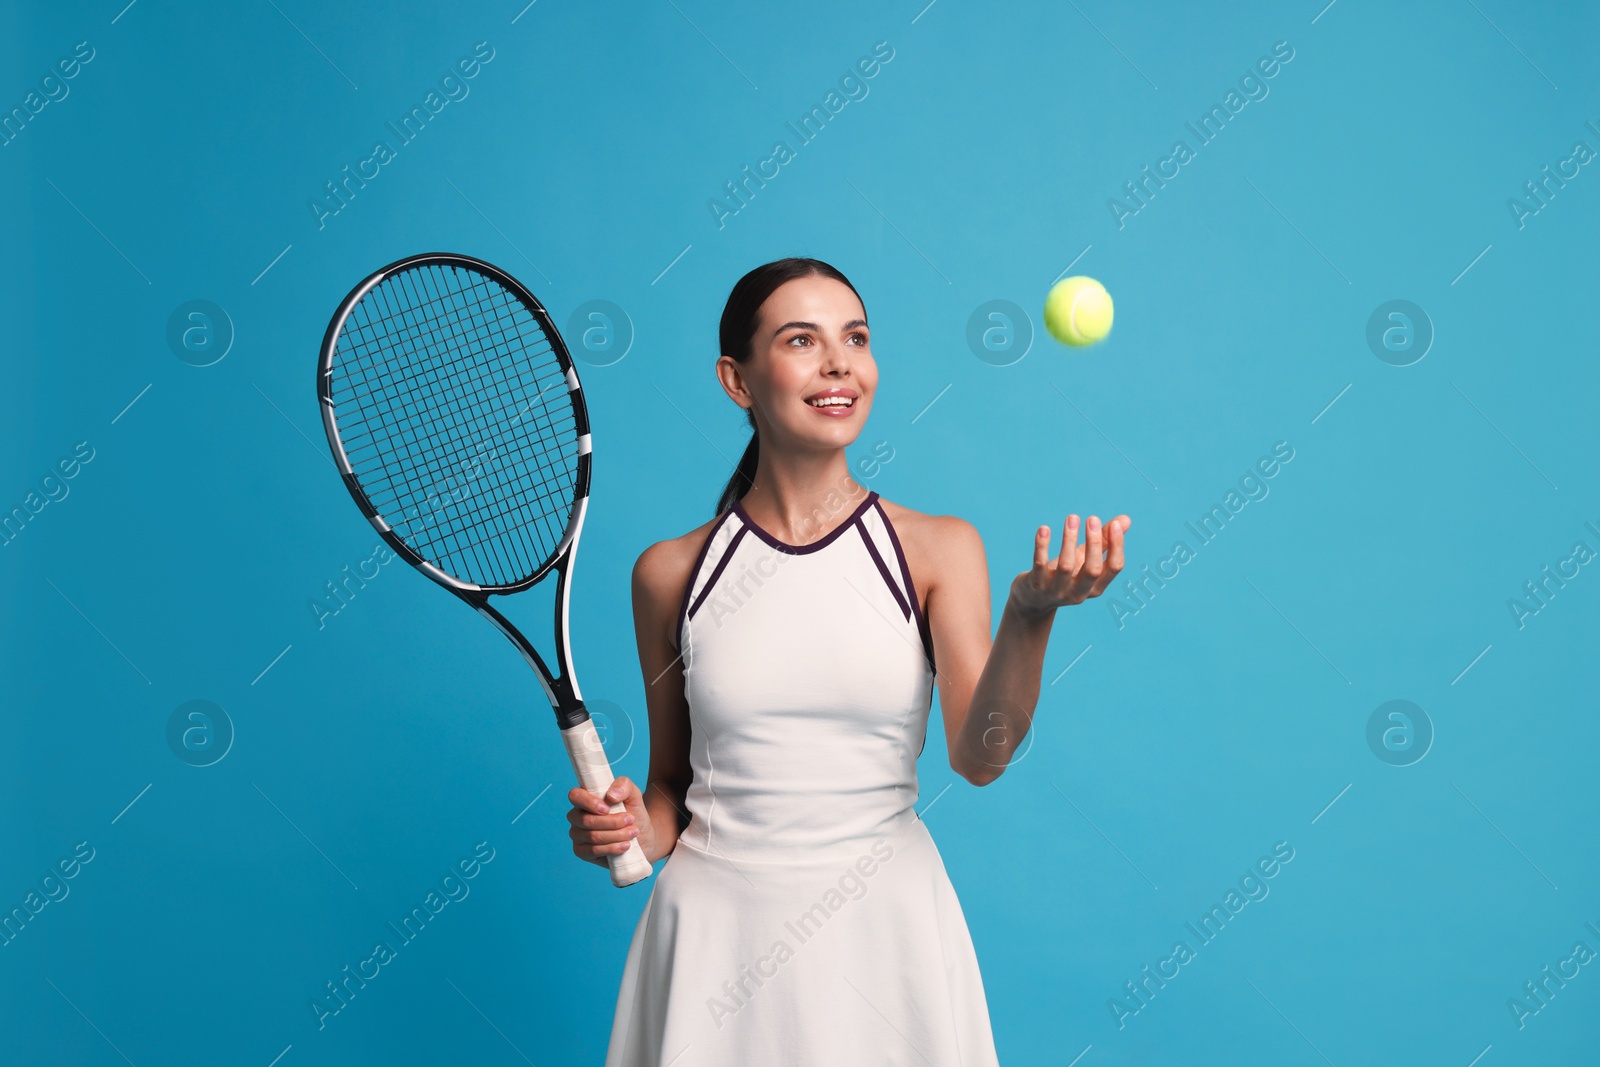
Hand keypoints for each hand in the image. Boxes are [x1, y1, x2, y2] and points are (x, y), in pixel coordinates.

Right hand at [566, 776, 652, 867]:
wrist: (642, 836)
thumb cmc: (633, 813)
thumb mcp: (633, 795)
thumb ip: (624, 785)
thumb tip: (611, 795)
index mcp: (585, 799)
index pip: (575, 795)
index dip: (588, 802)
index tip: (607, 808)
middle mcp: (577, 817)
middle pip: (586, 820)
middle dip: (612, 822)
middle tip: (630, 820)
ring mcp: (578, 835)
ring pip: (592, 836)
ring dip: (616, 835)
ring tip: (633, 832)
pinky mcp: (582, 852)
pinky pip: (593, 851)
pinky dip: (612, 848)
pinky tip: (625, 845)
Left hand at [1010, 513, 1129, 614]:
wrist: (1032, 600)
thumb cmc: (1065, 575)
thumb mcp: (1085, 560)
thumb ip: (1104, 541)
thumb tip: (1125, 519)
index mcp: (1096, 587)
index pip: (1114, 568)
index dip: (1117, 546)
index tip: (1115, 524)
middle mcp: (1078, 593)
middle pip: (1092, 570)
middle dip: (1094, 543)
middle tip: (1092, 518)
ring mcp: (1056, 590)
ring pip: (1066, 566)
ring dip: (1070, 540)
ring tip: (1072, 518)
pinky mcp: (1036, 585)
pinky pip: (1040, 564)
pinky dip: (1042, 545)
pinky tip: (1044, 528)